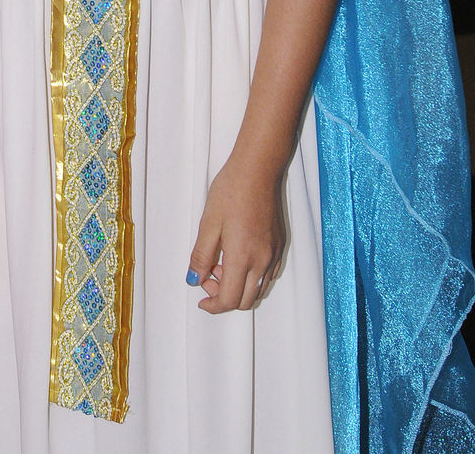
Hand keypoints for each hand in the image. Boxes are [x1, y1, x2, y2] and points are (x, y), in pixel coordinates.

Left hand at [186, 156, 285, 312]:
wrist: (258, 170)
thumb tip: (194, 280)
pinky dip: (252, 276)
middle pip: (246, 300)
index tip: (201, 300)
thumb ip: (201, 255)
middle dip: (224, 296)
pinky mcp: (280, 245)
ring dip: (239, 286)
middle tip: (209, 274)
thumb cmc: (231, 191)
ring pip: (259, 289)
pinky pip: (268, 274)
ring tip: (222, 260)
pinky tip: (239, 255)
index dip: (213, 305)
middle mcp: (263, 261)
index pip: (229, 299)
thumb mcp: (208, 223)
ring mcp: (274, 254)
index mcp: (242, 257)